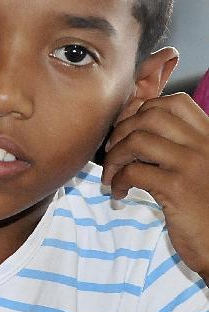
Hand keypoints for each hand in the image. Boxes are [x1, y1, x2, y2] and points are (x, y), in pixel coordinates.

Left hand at [103, 93, 208, 277]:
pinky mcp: (177, 189)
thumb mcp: (201, 169)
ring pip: (137, 140)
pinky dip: (117, 180)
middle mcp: (205, 146)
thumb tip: (137, 127)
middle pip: (150, 115)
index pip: (175, 102)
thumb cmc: (207, 209)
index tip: (126, 130)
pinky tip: (119, 192)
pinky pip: (133, 171)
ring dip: (114, 156)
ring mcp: (192, 165)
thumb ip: (180, 148)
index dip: (141, 110)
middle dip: (121, 130)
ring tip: (112, 174)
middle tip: (112, 152)